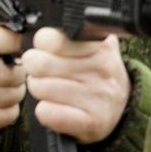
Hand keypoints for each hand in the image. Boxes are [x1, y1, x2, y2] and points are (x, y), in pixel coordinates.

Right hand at [0, 22, 26, 146]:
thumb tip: (25, 38)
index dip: (13, 43)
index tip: (15, 48)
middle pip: (10, 74)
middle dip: (17, 76)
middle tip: (8, 75)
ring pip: (11, 96)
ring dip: (13, 95)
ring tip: (0, 90)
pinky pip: (5, 115)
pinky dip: (7, 112)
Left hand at [21, 28, 129, 143]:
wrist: (115, 110)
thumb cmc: (93, 76)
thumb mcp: (89, 50)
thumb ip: (67, 35)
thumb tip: (40, 29)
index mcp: (99, 48)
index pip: (52, 38)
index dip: (41, 45)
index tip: (44, 49)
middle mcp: (103, 70)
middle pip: (38, 63)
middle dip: (34, 69)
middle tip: (44, 73)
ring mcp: (99, 97)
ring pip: (40, 87)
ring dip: (39, 90)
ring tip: (52, 90)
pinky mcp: (91, 122)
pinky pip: (46, 112)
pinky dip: (44, 112)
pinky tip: (57, 107)